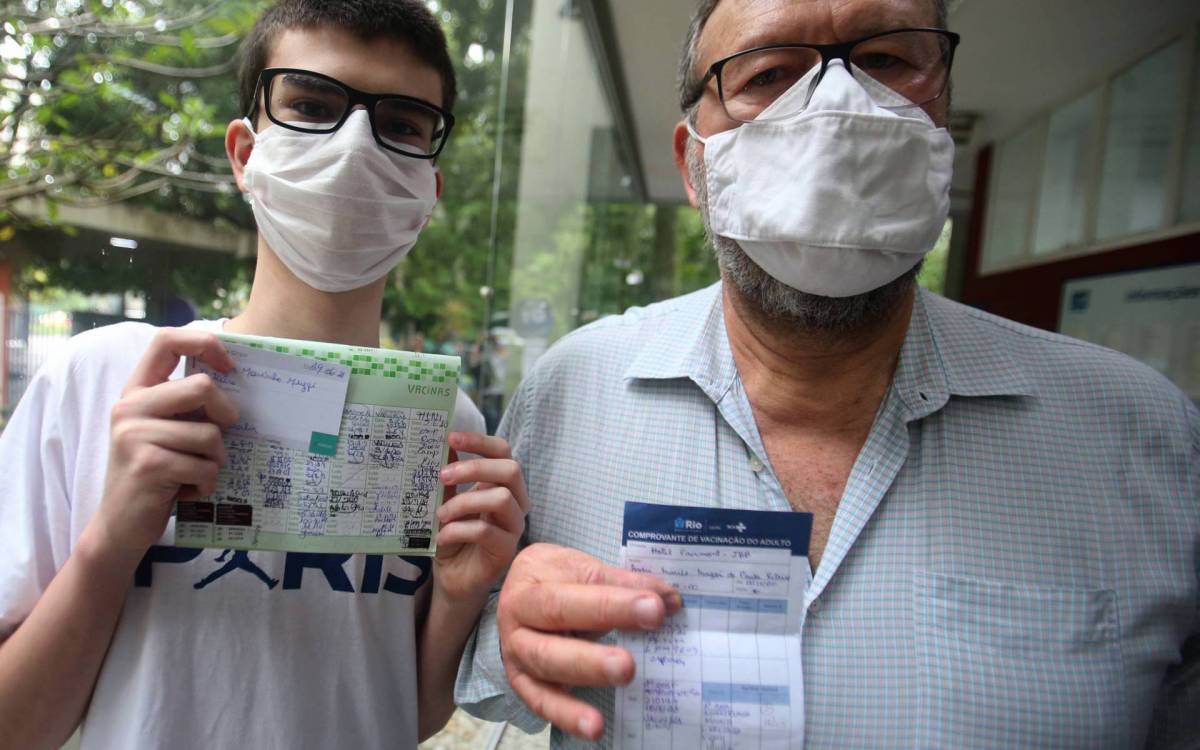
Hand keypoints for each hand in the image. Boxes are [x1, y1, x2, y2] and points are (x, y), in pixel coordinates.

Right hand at [89, 330, 237, 559]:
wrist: (121, 525)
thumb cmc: (158, 473)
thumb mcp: (167, 431)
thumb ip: (188, 406)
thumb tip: (238, 382)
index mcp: (136, 391)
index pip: (166, 341)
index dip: (204, 343)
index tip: (229, 366)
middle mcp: (129, 407)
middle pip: (202, 387)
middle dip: (225, 416)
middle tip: (217, 442)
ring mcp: (134, 435)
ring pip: (209, 435)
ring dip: (215, 461)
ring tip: (193, 474)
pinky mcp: (147, 464)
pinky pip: (205, 467)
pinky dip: (206, 485)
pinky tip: (185, 491)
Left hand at [434, 432, 528, 603]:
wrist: (453, 577)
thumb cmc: (453, 535)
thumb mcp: (445, 502)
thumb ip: (448, 478)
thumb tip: (441, 445)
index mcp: (502, 484)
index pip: (503, 451)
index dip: (480, 441)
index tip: (451, 437)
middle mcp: (515, 501)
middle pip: (510, 469)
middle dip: (473, 468)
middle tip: (441, 475)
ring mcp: (514, 526)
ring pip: (500, 498)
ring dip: (464, 502)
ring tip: (440, 515)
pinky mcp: (506, 549)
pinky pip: (486, 531)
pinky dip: (458, 530)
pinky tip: (442, 537)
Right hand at [497, 543, 681, 740]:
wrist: (518, 589)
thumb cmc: (553, 577)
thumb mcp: (581, 568)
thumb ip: (624, 583)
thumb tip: (670, 599)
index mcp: (530, 588)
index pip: (571, 597)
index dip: (613, 603)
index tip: (654, 607)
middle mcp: (518, 623)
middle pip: (552, 636)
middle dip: (592, 653)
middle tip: (628, 664)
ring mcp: (518, 656)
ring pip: (548, 668)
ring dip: (586, 678)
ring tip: (620, 683)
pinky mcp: (524, 684)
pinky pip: (543, 703)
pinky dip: (568, 716)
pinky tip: (595, 727)